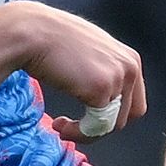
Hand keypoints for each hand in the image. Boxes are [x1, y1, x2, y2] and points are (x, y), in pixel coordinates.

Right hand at [9, 1, 146, 135]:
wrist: (31, 32)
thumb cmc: (50, 40)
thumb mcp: (90, 52)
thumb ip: (104, 71)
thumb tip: (105, 99)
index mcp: (130, 59)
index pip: (134, 103)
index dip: (111, 117)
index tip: (88, 119)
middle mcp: (130, 67)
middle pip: (125, 116)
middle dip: (98, 126)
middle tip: (72, 126)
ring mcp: (117, 78)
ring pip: (111, 125)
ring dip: (86, 132)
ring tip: (62, 125)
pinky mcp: (100, 89)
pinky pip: (97, 126)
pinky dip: (78, 132)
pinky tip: (60, 124)